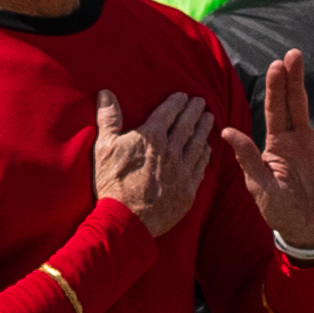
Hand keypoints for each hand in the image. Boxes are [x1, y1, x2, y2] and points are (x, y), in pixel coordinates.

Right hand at [94, 89, 218, 237]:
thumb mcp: (104, 147)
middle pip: (187, 125)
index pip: (168, 113)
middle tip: (202, 102)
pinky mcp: (189, 188)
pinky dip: (206, 154)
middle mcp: (171, 151)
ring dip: (204, 129)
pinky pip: (201, 166)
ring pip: (198, 143)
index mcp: (151, 138)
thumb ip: (109, 119)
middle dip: (195, 111)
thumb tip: (106, 93)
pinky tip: (208, 149)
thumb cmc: (113, 183)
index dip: (177, 102)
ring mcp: (182, 170)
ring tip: (210, 118)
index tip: (184, 95)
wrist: (127, 219)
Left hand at [240, 45, 313, 251]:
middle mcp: (302, 138)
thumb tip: (226, 130)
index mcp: (278, 143)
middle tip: (295, 54)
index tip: (276, 65)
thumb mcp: (260, 186)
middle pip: (300, 102)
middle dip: (297, 79)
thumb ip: (248, 158)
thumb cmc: (280, 212)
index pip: (276, 108)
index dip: (276, 87)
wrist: (312, 233)